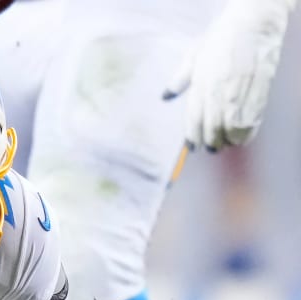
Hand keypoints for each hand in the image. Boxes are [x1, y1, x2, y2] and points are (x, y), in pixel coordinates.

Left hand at [162, 0, 293, 151]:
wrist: (253, 23)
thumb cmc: (221, 38)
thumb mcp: (194, 55)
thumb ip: (180, 79)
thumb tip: (165, 96)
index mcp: (201, 83)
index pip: (194, 118)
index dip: (193, 136)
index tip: (193, 146)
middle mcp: (219, 90)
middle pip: (213, 127)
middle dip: (211, 142)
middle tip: (211, 149)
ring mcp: (240, 91)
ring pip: (233, 128)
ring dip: (229, 140)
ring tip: (226, 143)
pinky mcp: (260, 90)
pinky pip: (253, 119)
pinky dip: (247, 133)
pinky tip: (243, 136)